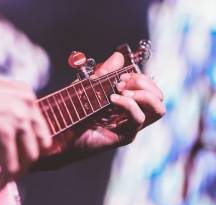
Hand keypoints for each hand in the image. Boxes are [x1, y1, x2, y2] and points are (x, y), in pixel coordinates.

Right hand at [0, 28, 50, 189]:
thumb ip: (6, 112)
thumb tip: (7, 137)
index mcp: (26, 96)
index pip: (41, 130)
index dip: (31, 148)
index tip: (22, 159)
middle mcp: (26, 107)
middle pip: (37, 146)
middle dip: (25, 164)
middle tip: (11, 173)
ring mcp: (16, 120)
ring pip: (26, 160)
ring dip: (14, 175)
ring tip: (1, 181)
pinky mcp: (2, 134)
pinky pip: (10, 166)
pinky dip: (3, 180)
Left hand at [41, 52, 164, 164]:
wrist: (57, 132)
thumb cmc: (69, 112)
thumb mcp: (87, 86)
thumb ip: (104, 73)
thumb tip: (118, 57)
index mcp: (127, 102)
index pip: (150, 88)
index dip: (140, 77)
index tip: (120, 75)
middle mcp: (132, 115)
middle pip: (159, 97)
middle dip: (143, 83)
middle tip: (121, 82)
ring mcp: (129, 127)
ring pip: (157, 110)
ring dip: (143, 95)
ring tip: (120, 91)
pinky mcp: (124, 137)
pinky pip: (138, 119)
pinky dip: (128, 104)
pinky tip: (112, 99)